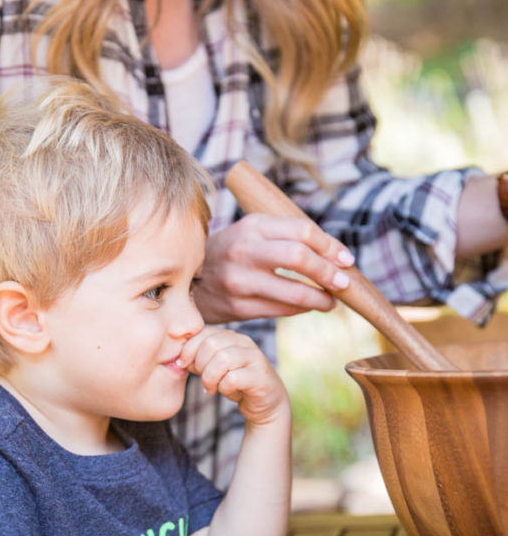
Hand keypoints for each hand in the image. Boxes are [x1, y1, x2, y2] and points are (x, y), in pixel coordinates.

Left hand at [179, 326, 288, 425]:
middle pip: (211, 344)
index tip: (182, 364)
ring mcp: (254, 358)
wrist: (265, 403)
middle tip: (202, 379)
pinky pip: (233, 378)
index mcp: (231, 337)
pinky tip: (226, 392)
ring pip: (222, 359)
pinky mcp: (259, 376)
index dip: (188, 349)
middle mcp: (244, 342)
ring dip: (210, 377)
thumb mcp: (214, 368)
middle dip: (199, 364)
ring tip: (211, 388)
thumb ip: (198, 359)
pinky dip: (224, 388)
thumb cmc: (236, 384)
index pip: (204, 332)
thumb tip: (178, 358)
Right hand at [195, 213, 353, 323]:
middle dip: (329, 272)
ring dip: (321, 299)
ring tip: (331, 301)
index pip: (302, 231)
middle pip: (299, 258)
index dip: (330, 247)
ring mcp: (240, 280)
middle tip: (343, 283)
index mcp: (253, 226)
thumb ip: (287, 238)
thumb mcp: (252, 233)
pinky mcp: (238, 306)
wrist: (190, 281)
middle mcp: (245, 250)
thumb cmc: (232, 254)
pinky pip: (281, 310)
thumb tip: (334, 256)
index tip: (346, 260)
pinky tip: (308, 306)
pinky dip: (301, 309)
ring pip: (294, 291)